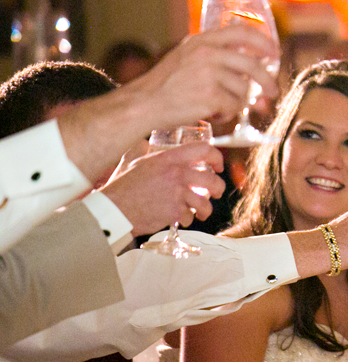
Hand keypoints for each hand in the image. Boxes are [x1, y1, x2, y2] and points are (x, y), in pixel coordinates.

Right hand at [98, 142, 224, 234]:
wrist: (114, 209)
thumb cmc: (122, 185)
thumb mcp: (132, 160)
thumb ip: (142, 150)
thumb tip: (144, 142)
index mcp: (169, 158)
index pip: (204, 150)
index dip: (216, 158)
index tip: (218, 166)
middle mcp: (177, 174)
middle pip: (213, 181)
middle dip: (219, 188)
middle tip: (216, 192)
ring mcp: (177, 194)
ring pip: (205, 203)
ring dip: (205, 209)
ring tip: (200, 211)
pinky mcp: (175, 212)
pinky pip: (190, 216)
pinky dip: (186, 219)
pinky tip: (178, 218)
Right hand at [123, 26, 279, 129]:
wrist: (143, 104)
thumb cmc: (166, 85)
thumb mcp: (186, 57)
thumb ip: (214, 53)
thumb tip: (255, 61)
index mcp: (201, 41)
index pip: (241, 32)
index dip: (263, 42)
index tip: (275, 53)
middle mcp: (206, 53)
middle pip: (252, 65)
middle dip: (267, 82)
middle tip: (272, 92)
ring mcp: (208, 74)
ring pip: (243, 90)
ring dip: (236, 103)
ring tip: (218, 106)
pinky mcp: (210, 95)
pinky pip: (234, 107)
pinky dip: (227, 114)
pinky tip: (211, 113)